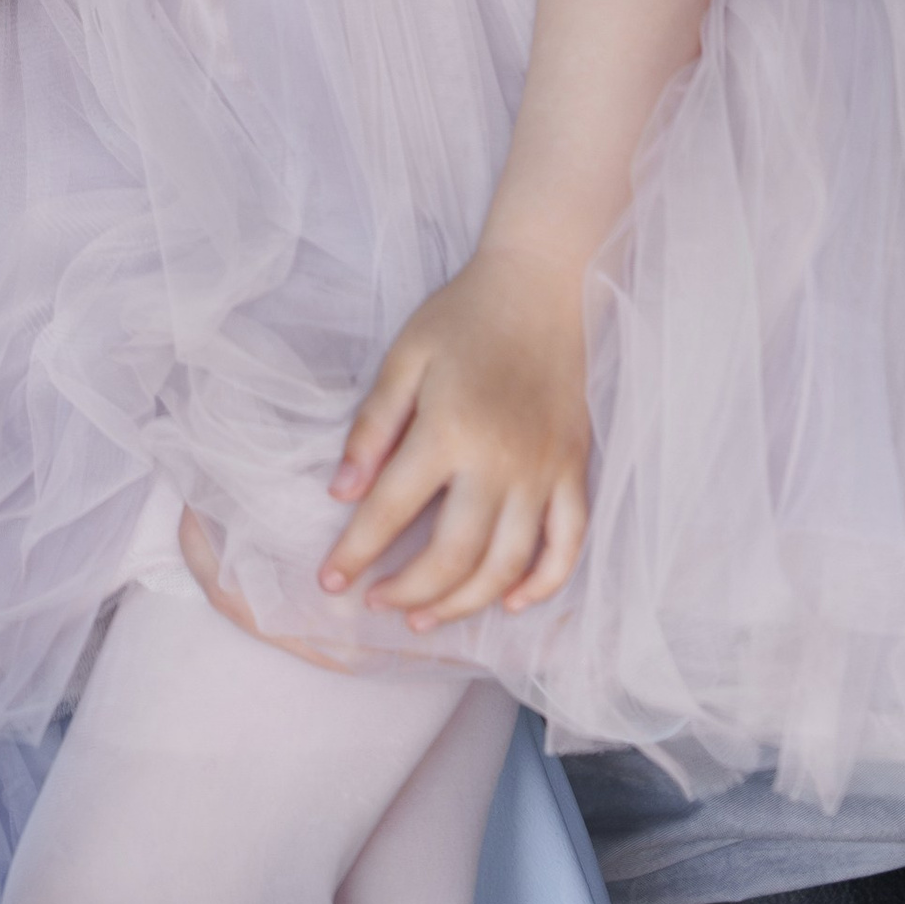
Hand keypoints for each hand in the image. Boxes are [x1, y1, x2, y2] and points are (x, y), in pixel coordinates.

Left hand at [320, 250, 590, 629]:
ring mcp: (544, 472)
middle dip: (408, 593)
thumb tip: (341, 494)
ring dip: (464, 604)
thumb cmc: (462, 318)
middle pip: (452, 556)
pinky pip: (566, 546)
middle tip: (377, 603)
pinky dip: (542, 586)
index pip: (390, 511)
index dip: (355, 553)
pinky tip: (511, 603)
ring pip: (507, 566)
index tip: (330, 582)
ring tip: (425, 617)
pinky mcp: (574, 472)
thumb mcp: (404, 359)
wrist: (539, 286)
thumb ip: (372, 427)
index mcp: (448, 430)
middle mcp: (500, 462)